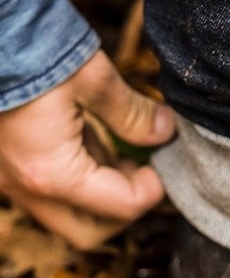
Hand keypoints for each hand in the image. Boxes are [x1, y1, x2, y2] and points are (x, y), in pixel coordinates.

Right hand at [0, 49, 175, 249]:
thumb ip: (133, 114)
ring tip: (119, 148)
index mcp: (52, 174)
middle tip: (144, 169)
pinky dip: (75, 177)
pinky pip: (46, 190)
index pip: (122, 207)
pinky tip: (89, 138)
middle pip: (89, 230)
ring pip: (65, 213)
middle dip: (124, 207)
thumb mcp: (93, 78)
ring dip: (99, 192)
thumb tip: (165, 132)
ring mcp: (8, 179)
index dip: (155, 188)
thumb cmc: (32, 46)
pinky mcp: (2, 164)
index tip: (165, 156)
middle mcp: (25, 188)